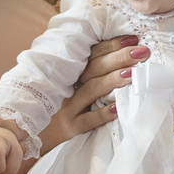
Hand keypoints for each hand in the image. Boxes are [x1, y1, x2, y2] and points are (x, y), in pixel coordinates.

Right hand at [37, 35, 142, 153]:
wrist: (32, 134)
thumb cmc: (59, 105)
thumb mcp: (69, 84)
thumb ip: (89, 70)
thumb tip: (121, 53)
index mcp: (70, 72)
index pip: (92, 53)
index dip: (112, 45)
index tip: (133, 39)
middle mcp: (68, 86)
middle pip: (94, 68)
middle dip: (118, 57)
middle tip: (141, 51)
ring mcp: (67, 107)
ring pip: (90, 90)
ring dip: (112, 80)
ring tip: (133, 73)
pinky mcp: (69, 127)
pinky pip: (86, 120)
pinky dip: (101, 114)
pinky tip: (117, 109)